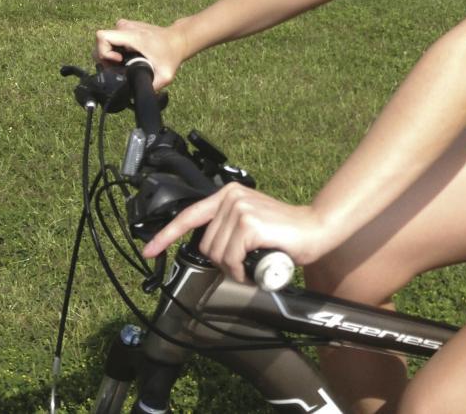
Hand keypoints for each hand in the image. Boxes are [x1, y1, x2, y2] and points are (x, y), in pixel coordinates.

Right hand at [95, 19, 183, 90]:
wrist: (179, 40)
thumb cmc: (172, 55)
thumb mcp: (165, 74)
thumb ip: (152, 86)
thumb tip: (139, 97)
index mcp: (133, 36)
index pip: (102, 36)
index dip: (104, 51)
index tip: (117, 61)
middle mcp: (127, 28)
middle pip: (101, 40)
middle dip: (105, 56)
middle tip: (119, 65)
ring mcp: (127, 26)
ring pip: (107, 39)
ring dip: (110, 52)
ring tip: (122, 62)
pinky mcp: (128, 27)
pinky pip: (113, 38)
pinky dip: (115, 47)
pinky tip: (125, 56)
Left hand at [142, 183, 330, 282]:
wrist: (315, 229)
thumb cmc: (285, 233)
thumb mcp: (250, 223)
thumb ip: (228, 227)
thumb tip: (208, 247)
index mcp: (229, 194)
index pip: (189, 216)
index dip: (166, 236)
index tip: (150, 251)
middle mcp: (232, 198)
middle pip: (205, 245)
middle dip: (222, 262)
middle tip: (246, 262)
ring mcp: (240, 209)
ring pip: (217, 254)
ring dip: (234, 268)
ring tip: (253, 263)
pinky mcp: (250, 224)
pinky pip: (231, 259)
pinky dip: (241, 270)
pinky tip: (255, 266)